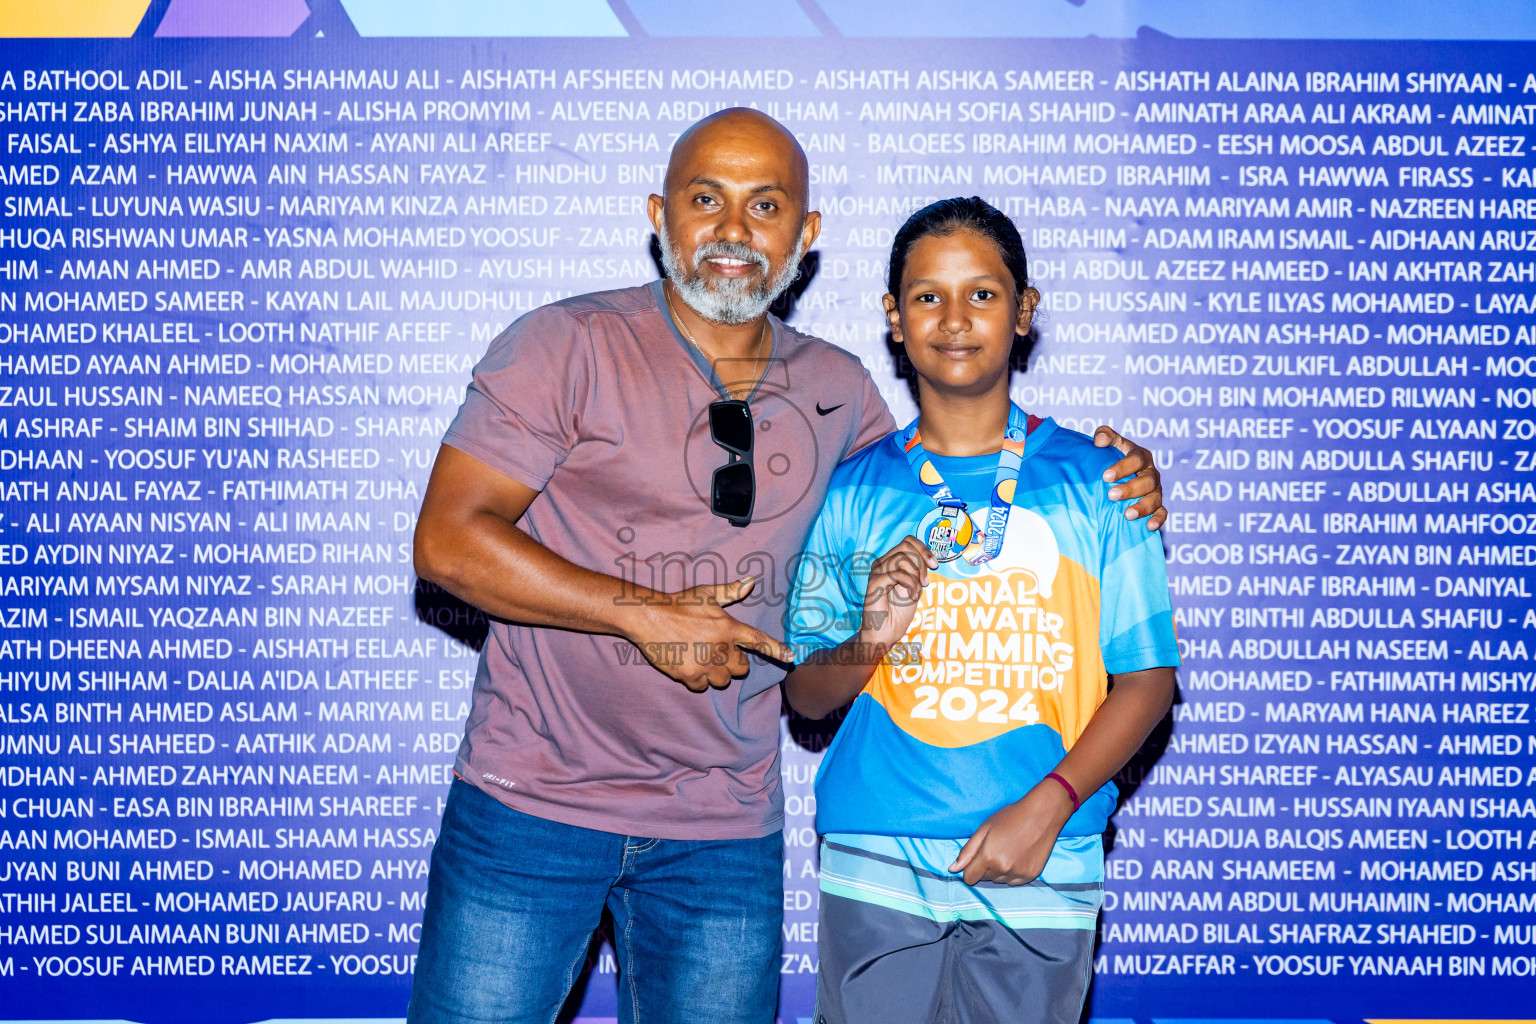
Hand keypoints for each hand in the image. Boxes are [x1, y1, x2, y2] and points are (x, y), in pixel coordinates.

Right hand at [627, 576, 795, 692]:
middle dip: (733, 663)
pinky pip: (701, 686)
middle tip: (717, 651)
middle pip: (741, 668)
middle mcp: (720, 647)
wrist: (649, 616)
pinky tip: (689, 665)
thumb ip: (730, 591)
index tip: (791, 657)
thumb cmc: (679, 603)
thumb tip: (750, 581)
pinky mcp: (688, 675)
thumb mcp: (706, 593)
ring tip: (702, 658)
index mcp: (727, 627)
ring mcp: (704, 663)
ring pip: (722, 680)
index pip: (758, 640)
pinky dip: (697, 680)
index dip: (776, 649)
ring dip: (716, 673)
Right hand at [858, 536, 935, 650]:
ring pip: (902, 558)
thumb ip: (918, 571)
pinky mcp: (874, 583)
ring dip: (916, 575)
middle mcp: (881, 563)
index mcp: (890, 562)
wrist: (884, 634)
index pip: (908, 541)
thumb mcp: (914, 587)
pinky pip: (897, 573)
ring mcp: (876, 572)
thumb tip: (929, 558)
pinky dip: (910, 584)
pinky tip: (911, 597)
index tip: (934, 564)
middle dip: (921, 562)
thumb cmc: (897, 614)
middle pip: (906, 546)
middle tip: (925, 582)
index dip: (924, 549)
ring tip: (916, 592)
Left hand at [949, 778, 1075, 885]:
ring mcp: (1018, 874)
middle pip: (983, 879)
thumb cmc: (1010, 817)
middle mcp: (1002, 869)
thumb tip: (952, 869)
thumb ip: (967, 851)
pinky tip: (1018, 856)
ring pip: (998, 880)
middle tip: (995, 848)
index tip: (976, 858)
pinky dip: (1012, 873)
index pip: (969, 878)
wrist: (1042, 815)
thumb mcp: (984, 829)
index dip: (969, 868)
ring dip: (998, 871)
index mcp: (988, 857)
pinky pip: (1013, 881)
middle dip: (984, 867)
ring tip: (1007, 850)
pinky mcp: (1030, 875)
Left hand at [1093, 426, 1165, 530]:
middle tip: (1111, 495)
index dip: (1122, 467)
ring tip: (1128, 514)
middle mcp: (1151, 473)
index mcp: (1141, 456)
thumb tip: (1099, 441)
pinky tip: (1150, 527)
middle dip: (1130, 488)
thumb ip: (1105, 436)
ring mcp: (1156, 491)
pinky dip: (1158, 520)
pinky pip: (1162, 513)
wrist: (1117, 477)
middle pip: (1147, 481)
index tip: (1105, 476)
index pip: (1136, 459)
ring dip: (1143, 507)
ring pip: (1155, 498)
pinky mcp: (1158, 506)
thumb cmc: (1112, 459)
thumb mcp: (1110, 444)